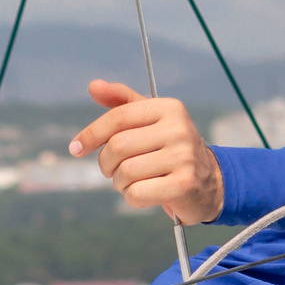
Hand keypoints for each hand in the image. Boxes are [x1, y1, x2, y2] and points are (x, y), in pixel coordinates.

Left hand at [70, 79, 223, 224]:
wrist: (209, 182)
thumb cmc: (170, 149)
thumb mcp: (150, 121)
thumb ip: (122, 102)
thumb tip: (93, 86)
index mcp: (169, 108)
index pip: (118, 117)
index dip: (91, 134)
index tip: (75, 148)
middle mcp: (179, 129)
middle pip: (118, 147)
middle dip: (107, 163)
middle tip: (114, 170)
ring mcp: (183, 157)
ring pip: (125, 173)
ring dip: (120, 183)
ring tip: (133, 181)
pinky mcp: (184, 185)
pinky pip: (136, 194)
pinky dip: (132, 197)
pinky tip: (146, 193)